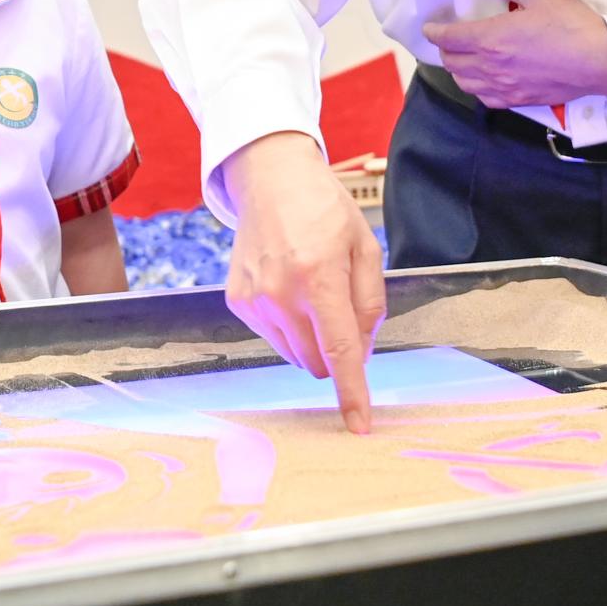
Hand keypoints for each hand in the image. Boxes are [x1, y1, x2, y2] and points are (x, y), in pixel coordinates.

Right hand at [220, 132, 386, 433]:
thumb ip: (370, 304)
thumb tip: (361, 354)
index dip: (352, 392)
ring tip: (313, 291)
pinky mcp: (237, 302)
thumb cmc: (325, 210)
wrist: (271, 180)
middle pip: (318, 360)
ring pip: (295, 354)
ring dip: (312, 340)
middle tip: (342, 309)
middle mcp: (281, 293)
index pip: (340, 350)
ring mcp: (254, 300)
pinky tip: (289, 288)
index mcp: (320, 276)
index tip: (359, 425)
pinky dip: (289, 326)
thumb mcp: (365, 247)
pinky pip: (273, 337)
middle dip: (338, 352)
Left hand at [421, 0, 606, 107]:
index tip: (429, 28)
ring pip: (465, 83)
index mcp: (491, 39)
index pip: (448, 38)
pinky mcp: (520, 100)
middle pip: (452, 62)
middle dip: (445, 49)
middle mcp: (492, 67)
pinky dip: (477, 88)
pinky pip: (486, 99)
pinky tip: (485, 79)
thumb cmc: (571, 25)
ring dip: (458, 69)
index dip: (433, 32)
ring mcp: (505, 88)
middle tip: (449, 38)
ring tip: (463, 57)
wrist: (600, 61)